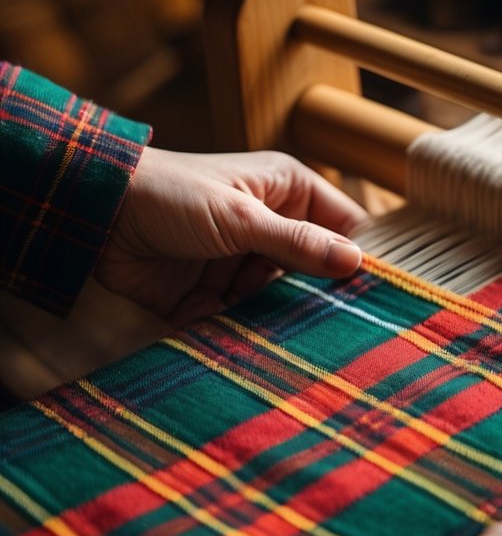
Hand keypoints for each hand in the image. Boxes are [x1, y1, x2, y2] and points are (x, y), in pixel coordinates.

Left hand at [95, 147, 366, 324]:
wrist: (91, 212)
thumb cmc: (171, 193)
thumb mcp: (241, 216)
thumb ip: (297, 242)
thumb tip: (355, 263)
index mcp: (288, 192)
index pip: (344, 227)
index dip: (360, 258)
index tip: (376, 294)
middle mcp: (270, 227)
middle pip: (313, 272)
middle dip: (316, 298)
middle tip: (333, 326)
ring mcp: (239, 262)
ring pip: (277, 302)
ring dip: (275, 320)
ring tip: (282, 338)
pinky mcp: (209, 294)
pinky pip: (238, 321)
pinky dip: (237, 334)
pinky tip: (240, 343)